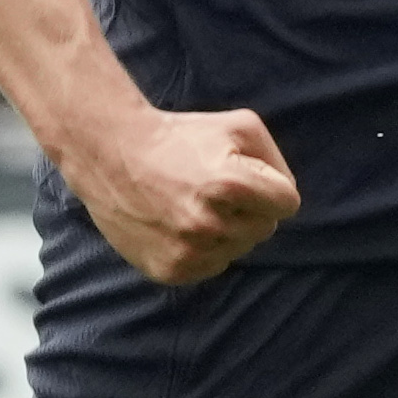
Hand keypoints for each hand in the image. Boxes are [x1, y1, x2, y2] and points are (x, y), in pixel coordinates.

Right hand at [60, 101, 299, 285]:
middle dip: (249, 209)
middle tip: (212, 189)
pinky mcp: (170, 271)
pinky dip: (203, 249)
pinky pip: (212, 266)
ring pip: (239, 249)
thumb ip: (277, 161)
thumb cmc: (181, 136)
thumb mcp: (240, 126)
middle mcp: (208, 223)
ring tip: (192, 204)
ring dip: (226, 230)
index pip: (288, 204)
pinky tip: (178, 225)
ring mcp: (187, 251)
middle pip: (266, 229)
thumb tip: (287, 197)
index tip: (245, 176)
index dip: (272, 188)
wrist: (110, 153)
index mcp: (230, 184)